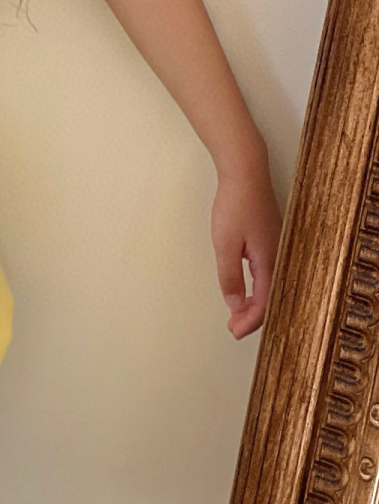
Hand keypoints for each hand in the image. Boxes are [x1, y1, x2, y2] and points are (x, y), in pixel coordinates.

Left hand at [210, 156, 283, 338]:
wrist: (245, 172)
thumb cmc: (236, 204)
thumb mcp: (225, 244)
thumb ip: (229, 276)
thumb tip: (234, 303)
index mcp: (270, 262)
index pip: (263, 303)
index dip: (249, 321)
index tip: (233, 331)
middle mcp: (278, 257)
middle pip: (270, 298)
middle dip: (251, 316)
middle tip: (233, 327)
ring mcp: (277, 247)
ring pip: (269, 285)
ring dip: (253, 302)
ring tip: (236, 313)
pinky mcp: (272, 239)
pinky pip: (268, 273)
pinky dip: (257, 287)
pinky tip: (245, 289)